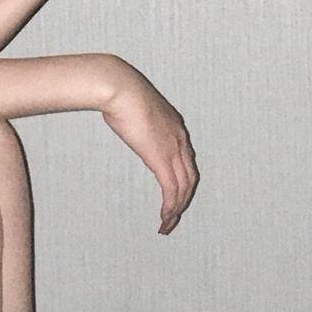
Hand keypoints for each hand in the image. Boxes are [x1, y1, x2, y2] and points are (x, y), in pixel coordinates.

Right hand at [99, 61, 198, 234]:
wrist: (120, 86)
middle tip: (173, 217)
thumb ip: (136, 119)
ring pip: (184, 188)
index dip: (182, 180)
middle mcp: (180, 139)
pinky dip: (171, 206)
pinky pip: (172, 189)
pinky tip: (164, 217)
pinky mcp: (162, 158)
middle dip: (183, 200)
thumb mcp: (134, 107)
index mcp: (175, 127)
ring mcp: (173, 149)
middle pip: (190, 178)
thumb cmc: (120, 91)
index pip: (186, 161)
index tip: (173, 194)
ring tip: (167, 224)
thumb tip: (125, 119)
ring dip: (177, 209)